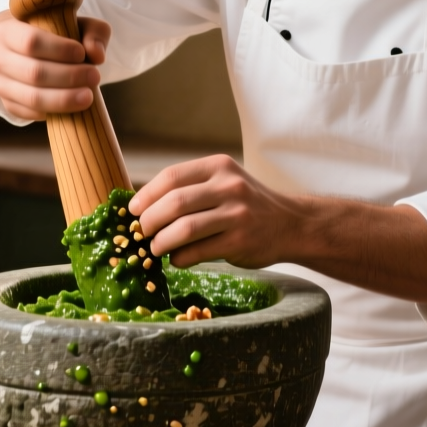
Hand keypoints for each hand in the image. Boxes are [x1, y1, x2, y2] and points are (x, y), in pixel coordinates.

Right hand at [0, 8, 112, 121]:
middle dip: (68, 76)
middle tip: (95, 77)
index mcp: (7, 31)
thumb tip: (97, 54)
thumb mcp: (78, 25)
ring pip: (32, 97)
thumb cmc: (57, 36)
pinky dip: (53, 112)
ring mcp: (0, 84)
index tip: (82, 54)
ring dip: (64, 99)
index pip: (31, 41)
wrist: (29, 54)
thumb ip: (93, 33)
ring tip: (88, 96)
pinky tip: (72, 106)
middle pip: (34, 72)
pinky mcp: (8, 104)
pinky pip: (31, 113)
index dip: (59, 50)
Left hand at [130, 155, 426, 303]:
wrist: (293, 225)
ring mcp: (237, 213)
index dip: (146, 195)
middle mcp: (229, 186)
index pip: (172, 176)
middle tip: (140, 234)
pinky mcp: (241, 241)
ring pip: (184, 228)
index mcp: (219, 166)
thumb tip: (141, 206)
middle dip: (150, 221)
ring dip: (161, 242)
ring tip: (155, 249)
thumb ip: (191, 189)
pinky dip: (181, 258)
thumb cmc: (248, 206)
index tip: (133, 211)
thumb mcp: (224, 184)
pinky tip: (178, 260)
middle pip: (174, 203)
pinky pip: (199, 251)